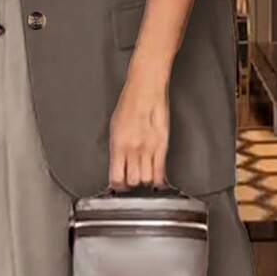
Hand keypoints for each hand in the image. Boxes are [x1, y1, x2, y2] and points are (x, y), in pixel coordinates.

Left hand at [108, 69, 169, 188]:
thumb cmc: (130, 103)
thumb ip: (117, 148)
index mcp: (118, 144)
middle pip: (132, 181)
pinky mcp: (162, 145)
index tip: (118, 186)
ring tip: (143, 176)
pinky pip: (160, 171)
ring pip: (146, 179)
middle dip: (131, 184)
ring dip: (144, 181)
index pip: (116, 177)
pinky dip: (158, 180)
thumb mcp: (115, 127)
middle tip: (131, 181)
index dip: (117, 186)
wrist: (146, 89)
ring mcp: (149, 148)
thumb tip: (118, 164)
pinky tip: (156, 180)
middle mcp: (133, 149)